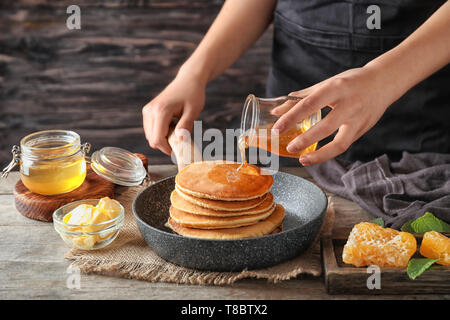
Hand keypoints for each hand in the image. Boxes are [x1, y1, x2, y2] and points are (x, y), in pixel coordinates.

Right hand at [142, 73, 205, 154]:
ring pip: (149, 136)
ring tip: (176, 130)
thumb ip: (185, 127)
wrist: (188, 80)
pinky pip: (150, 129)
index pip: (157, 139)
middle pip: (152, 139)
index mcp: (161, 111)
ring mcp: (147, 111)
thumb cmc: (193, 94)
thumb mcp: (193, 112)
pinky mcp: (148, 111)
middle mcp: (150, 111)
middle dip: (164, 144)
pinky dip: (159, 132)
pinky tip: (171, 127)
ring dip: (162, 138)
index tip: (178, 150)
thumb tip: (180, 142)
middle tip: (179, 140)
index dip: (167, 148)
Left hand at [272, 66, 398, 165]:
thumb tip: (276, 111)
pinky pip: (344, 145)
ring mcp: (359, 119)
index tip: (277, 128)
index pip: (309, 104)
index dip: (291, 117)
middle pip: (325, 127)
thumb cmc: (350, 81)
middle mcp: (349, 104)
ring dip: (320, 155)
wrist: (384, 81)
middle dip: (305, 140)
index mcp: (336, 88)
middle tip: (289, 147)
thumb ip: (301, 97)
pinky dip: (329, 153)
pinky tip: (316, 156)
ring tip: (302, 159)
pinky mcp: (363, 129)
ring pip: (340, 143)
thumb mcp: (326, 84)